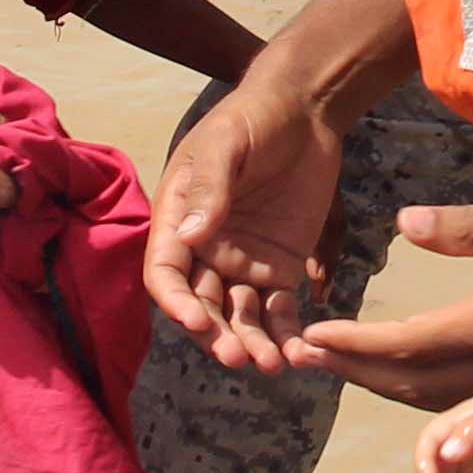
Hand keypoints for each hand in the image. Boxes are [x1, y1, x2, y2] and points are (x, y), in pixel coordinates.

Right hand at [147, 80, 348, 363]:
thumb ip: (210, 188)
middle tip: (239, 356)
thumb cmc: (254, 116)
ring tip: (271, 363)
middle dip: (215, 334)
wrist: (305, 109)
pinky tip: (299, 352)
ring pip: (239, 315)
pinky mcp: (281, 267)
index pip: (166, 273)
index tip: (197, 321)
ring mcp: (243, 262)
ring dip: (251, 342)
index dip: (176, 302)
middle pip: (201, 304)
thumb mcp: (227, 143)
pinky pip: (279, 309)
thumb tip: (190, 238)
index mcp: (178, 221)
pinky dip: (286, 333)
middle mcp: (205, 250)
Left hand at [296, 193, 472, 407]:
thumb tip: (403, 224)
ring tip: (337, 365)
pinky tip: (397, 379)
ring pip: (438, 401)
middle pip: (414, 383)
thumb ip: (469, 228)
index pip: (412, 344)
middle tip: (303, 353)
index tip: (314, 334)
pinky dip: (420, 395)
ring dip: (382, 385)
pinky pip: (466, 403)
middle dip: (355, 370)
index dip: (357, 342)